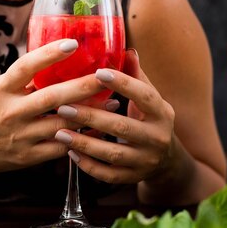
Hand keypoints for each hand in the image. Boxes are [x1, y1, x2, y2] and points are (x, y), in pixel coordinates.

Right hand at [0, 39, 109, 188]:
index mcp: (3, 89)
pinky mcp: (30, 156)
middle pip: (51, 97)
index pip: (26, 67)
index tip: (73, 44)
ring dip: (91, 113)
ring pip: (62, 123)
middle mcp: (11, 112)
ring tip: (114, 102)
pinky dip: (82, 137)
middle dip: (82, 86)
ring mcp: (22, 135)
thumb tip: (61, 53)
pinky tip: (99, 128)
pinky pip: (63, 146)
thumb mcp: (2, 90)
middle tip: (106, 75)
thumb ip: (27, 77)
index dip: (49, 54)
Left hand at [54, 49, 175, 185]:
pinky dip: (88, 165)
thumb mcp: (149, 98)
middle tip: (63, 106)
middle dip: (91, 116)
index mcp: (162, 112)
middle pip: (122, 127)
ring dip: (84, 142)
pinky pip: (108, 174)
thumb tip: (126, 49)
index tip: (98, 72)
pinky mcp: (133, 178)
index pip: (144, 96)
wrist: (166, 160)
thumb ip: (136, 76)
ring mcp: (145, 161)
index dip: (123, 84)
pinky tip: (70, 153)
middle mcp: (157, 138)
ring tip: (59, 131)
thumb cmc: (149, 119)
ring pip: (113, 153)